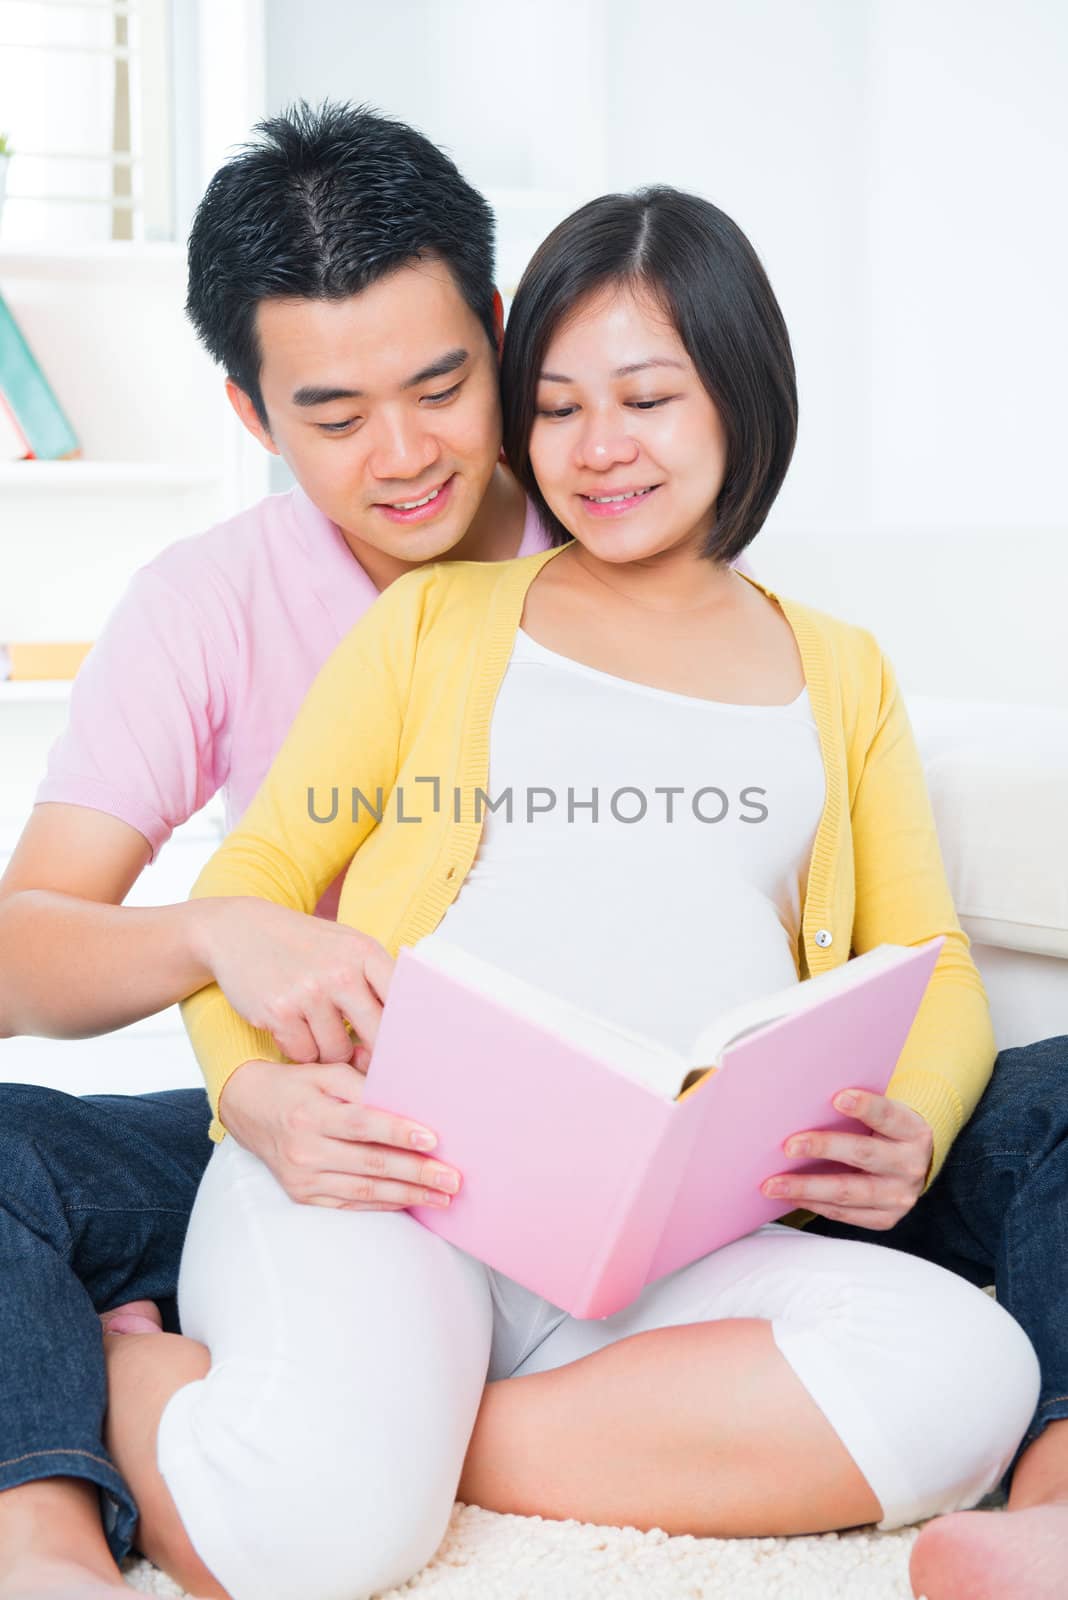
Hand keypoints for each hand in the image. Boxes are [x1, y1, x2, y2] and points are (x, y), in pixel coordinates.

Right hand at [197, 897, 393, 1062]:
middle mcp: (340, 973)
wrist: (239, 931)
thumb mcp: (346, 947)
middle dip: (374, 1054)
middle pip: (377, 1036)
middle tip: (367, 1058)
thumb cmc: (303, 945)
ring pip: (337, 1052)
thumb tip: (403, 1038)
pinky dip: (301, 1050)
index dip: (409, 1033)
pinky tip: (295, 1029)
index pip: (404, 1003)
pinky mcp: (278, 1013)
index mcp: (364, 952)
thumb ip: (377, 982)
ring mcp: (308, 993)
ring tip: (319, 1029)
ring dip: (330, 1050)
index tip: (410, 1050)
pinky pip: (304, 1054)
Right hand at [219, 1057, 462, 1210]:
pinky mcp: (303, 1195)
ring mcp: (303, 1178)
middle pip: (370, 1164)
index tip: (434, 1139)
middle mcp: (305, 1150)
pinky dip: (383, 1204)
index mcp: (311, 1113)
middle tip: (453, 1179)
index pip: (362, 1125)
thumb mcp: (324, 1073)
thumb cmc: (295, 1085)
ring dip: (408, 1195)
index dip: (399, 1132)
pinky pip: (350, 1204)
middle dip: (417, 1173)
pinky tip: (410, 1202)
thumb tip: (408, 1100)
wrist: (247, 1109)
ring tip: (443, 1197)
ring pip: (365, 1191)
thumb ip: (362, 1085)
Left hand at [760, 1089, 933, 1229]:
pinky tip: (791, 1196)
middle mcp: (910, 1165)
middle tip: (789, 1146)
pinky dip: (814, 1204)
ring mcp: (899, 1196)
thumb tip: (806, 1103)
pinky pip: (844, 1213)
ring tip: (773, 1184)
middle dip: (823, 1148)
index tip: (838, 1097)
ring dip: (807, 1187)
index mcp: (912, 1131)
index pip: (888, 1115)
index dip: (865, 1107)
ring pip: (848, 1191)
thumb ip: (858, 1110)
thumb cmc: (885, 1131)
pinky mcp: (885, 1217)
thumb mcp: (883, 1115)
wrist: (912, 1164)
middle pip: (863, 1154)